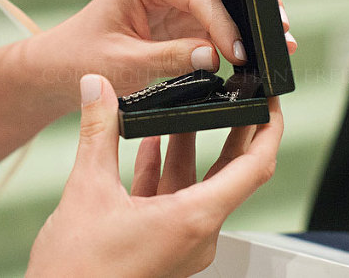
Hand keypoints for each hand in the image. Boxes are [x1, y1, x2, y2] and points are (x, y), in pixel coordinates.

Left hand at [20, 0, 296, 112]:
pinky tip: (259, 51)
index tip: (239, 54)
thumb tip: (214, 56)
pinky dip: (240, 34)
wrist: (62, 68)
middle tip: (282, 29)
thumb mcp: (126, 65)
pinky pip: (219, 19)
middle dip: (252, 6)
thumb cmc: (84, 60)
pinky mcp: (183, 16)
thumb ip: (171, 58)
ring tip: (281, 41)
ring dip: (252, 19)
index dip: (224, 22)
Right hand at [27, 74, 282, 276]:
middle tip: (237, 96)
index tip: (272, 104)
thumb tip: (98, 89)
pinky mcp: (165, 245)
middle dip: (234, 132)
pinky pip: (177, 200)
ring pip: (199, 184)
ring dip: (191, 148)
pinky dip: (168, 172)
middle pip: (232, 173)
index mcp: (195, 219)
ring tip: (187, 109)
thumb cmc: (76, 272)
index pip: (254, 168)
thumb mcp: (86, 191)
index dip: (268, 132)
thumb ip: (98, 134)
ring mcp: (184, 241)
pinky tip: (153, 144)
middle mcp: (199, 233)